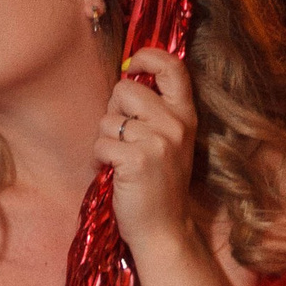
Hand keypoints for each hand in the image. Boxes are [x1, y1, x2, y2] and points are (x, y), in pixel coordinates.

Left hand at [94, 46, 197, 259]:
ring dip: (106, 140)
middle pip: (125, 89)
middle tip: (126, 139)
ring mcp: (158, 142)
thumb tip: (125, 75)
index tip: (133, 65)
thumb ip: (155, 110)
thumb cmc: (158, 183)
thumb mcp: (169, 140)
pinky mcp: (137, 160)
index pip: (173, 66)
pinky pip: (101, 142)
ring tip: (122, 161)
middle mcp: (176, 124)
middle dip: (115, 110)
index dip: (148, 56)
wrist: (163, 230)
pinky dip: (99, 159)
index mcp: (185, 115)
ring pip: (108, 118)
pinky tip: (116, 174)